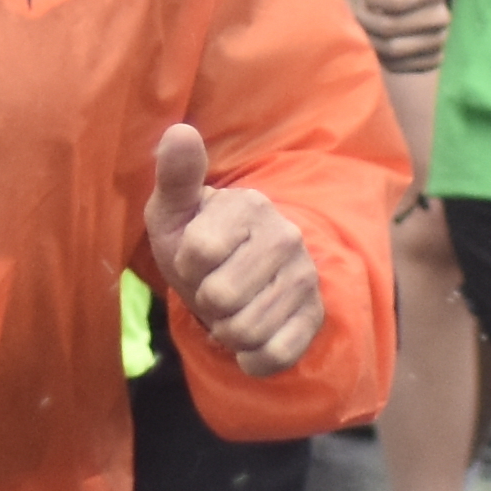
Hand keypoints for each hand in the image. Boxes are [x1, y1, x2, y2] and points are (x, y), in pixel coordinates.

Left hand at [142, 123, 326, 376]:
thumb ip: (176, 175)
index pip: (197, 254)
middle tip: (212, 287)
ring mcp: (305, 278)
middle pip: (221, 297)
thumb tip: (179, 131)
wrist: (236, 273)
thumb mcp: (174, 209)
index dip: (184, 266)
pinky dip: (251, 359)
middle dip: (204, 301)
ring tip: (230, 309)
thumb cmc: (196, 237)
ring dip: (225, 331)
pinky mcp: (315, 316)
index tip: (194, 257)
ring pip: (246, 331)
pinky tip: (248, 341)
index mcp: (249, 205)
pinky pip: (275, 356)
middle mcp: (287, 237)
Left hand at [352, 0, 449, 72]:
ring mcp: (439, 41)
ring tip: (367, 24)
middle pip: (389, 28)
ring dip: (370, 38)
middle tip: (359, 10)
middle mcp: (442, 17)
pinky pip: (399, 66)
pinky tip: (378, 40)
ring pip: (391, 50)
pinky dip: (382, 57)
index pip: (395, 2)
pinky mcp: (432, 60)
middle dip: (365, 19)